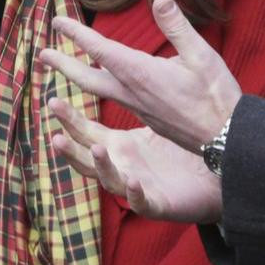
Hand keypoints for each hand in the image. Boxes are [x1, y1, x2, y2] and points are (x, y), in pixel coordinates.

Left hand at [36, 0, 240, 151]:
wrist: (225, 139)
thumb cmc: (215, 96)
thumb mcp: (202, 55)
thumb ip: (178, 27)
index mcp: (140, 73)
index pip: (100, 50)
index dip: (77, 34)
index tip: (56, 22)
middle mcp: (131, 92)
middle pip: (87, 77)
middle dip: (63, 63)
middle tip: (42, 53)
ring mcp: (137, 107)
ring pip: (98, 90)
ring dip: (77, 76)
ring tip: (62, 67)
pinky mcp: (146, 117)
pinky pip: (114, 99)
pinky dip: (99, 88)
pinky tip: (103, 84)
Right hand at [48, 97, 224, 223]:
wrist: (211, 178)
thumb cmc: (179, 150)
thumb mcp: (155, 117)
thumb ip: (136, 93)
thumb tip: (121, 60)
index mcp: (118, 147)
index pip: (85, 132)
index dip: (68, 120)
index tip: (52, 100)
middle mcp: (120, 167)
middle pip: (87, 159)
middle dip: (70, 149)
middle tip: (56, 135)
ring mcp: (136, 187)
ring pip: (109, 181)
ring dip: (101, 167)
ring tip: (96, 149)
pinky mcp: (157, 203)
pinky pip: (142, 201)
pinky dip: (135, 193)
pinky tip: (134, 181)